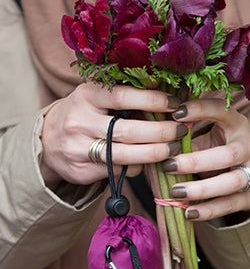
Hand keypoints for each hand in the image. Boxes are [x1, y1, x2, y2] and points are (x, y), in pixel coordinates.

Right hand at [40, 82, 186, 187]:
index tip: (176, 104)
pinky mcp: (81, 171)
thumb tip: (172, 99)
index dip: (153, 100)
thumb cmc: (87, 114)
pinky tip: (149, 161)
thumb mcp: (99, 97)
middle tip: (182, 130)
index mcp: (86, 96)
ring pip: (125, 156)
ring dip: (155, 153)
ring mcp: (77, 149)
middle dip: (162, 132)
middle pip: (128, 131)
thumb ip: (128, 97)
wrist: (49, 140)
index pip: (123, 96)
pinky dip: (139, 167)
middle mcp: (79, 122)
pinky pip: (119, 171)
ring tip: (174, 148)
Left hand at [161, 98, 249, 221]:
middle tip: (168, 166)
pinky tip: (189, 212)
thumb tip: (155, 140)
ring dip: (202, 189)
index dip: (201, 110)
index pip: (222, 112)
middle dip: (196, 161)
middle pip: (228, 155)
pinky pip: (231, 204)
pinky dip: (209, 210)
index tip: (176, 113)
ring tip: (176, 193)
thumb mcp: (207, 139)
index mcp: (238, 124)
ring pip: (232, 182)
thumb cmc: (220, 149)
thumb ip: (186, 140)